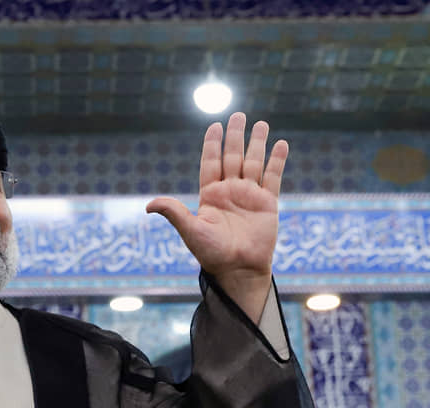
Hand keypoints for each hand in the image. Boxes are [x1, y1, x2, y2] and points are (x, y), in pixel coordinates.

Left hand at [146, 112, 287, 320]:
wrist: (238, 270)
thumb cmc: (212, 253)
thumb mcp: (190, 230)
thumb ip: (174, 213)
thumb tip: (149, 205)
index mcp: (210, 195)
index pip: (210, 162)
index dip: (212, 144)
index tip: (215, 125)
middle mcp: (230, 191)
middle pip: (232, 157)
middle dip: (235, 136)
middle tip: (238, 115)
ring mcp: (249, 196)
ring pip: (254, 163)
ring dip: (257, 143)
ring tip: (261, 123)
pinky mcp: (268, 203)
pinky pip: (273, 178)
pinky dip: (276, 161)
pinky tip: (280, 144)